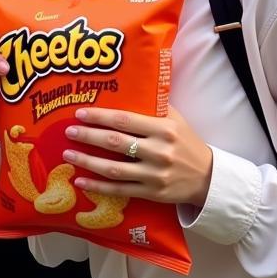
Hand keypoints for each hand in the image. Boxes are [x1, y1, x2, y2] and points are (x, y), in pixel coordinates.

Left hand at [61, 106, 213, 207]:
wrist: (209, 178)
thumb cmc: (185, 142)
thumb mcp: (175, 119)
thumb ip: (152, 104)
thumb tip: (126, 83)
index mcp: (163, 129)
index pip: (125, 120)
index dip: (100, 116)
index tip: (79, 113)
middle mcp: (159, 152)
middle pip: (116, 143)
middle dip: (88, 136)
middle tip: (68, 131)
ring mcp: (154, 175)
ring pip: (114, 169)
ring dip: (87, 162)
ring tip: (67, 154)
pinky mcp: (152, 193)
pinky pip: (120, 190)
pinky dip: (98, 187)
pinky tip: (79, 181)